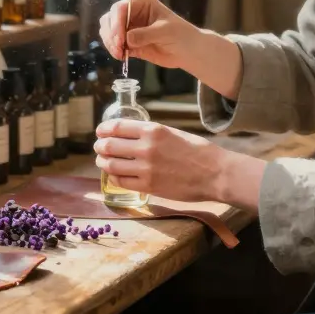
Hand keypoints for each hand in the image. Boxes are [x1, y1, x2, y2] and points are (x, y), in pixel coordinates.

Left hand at [94, 119, 264, 207]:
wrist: (215, 173)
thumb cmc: (198, 151)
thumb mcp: (173, 133)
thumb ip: (151, 134)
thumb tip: (131, 136)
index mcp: (153, 130)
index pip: (117, 127)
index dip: (104, 129)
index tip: (100, 131)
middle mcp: (146, 147)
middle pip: (109, 145)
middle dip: (100, 146)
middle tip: (99, 148)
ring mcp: (145, 168)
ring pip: (111, 165)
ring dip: (103, 162)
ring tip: (103, 161)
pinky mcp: (148, 186)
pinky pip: (121, 181)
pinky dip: (114, 177)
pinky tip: (115, 175)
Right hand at [98, 0, 198, 69]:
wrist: (187, 51)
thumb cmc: (180, 35)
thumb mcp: (165, 32)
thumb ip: (145, 34)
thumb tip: (127, 39)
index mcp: (140, 1)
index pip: (120, 8)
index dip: (116, 23)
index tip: (120, 40)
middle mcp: (131, 11)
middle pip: (109, 18)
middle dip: (111, 34)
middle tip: (118, 49)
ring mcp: (128, 27)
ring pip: (108, 31)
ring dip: (110, 43)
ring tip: (120, 54)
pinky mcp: (128, 41)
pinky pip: (114, 44)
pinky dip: (114, 50)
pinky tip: (122, 57)